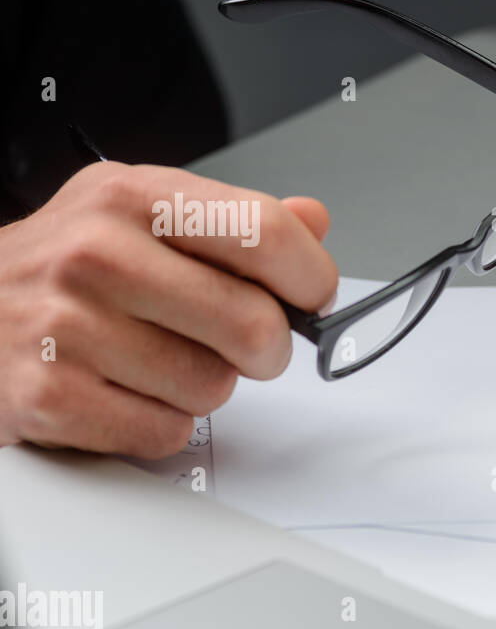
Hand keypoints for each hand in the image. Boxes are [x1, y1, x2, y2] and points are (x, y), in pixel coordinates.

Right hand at [0, 162, 337, 457]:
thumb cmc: (63, 269)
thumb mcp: (139, 215)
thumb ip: (231, 221)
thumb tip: (312, 219)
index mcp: (132, 197)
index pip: (266, 232)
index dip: (311, 277)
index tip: (311, 297)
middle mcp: (96, 253)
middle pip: (253, 324)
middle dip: (262, 349)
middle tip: (238, 345)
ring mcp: (68, 326)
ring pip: (214, 387)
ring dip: (201, 387)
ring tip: (154, 360)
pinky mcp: (50, 397)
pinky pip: (166, 431)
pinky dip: (158, 424)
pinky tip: (123, 391)